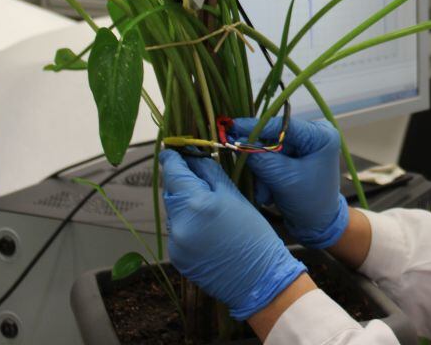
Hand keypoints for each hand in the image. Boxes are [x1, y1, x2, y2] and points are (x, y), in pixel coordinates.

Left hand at [159, 150, 306, 319]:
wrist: (259, 280)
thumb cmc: (253, 235)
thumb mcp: (235, 196)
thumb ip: (210, 174)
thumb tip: (192, 157)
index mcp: (196, 204)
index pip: (174, 173)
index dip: (172, 159)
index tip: (172, 150)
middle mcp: (179, 224)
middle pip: (171, 193)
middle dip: (182, 183)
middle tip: (199, 177)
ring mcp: (175, 244)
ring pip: (175, 212)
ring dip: (185, 205)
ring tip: (210, 209)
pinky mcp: (177, 258)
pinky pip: (178, 232)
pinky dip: (188, 225)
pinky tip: (208, 229)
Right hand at [229, 117, 348, 248]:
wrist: (317, 226)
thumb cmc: (309, 202)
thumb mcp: (283, 180)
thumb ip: (261, 158)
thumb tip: (236, 140)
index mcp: (320, 135)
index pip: (283, 125)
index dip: (256, 126)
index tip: (233, 127)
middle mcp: (313, 135)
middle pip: (273, 138)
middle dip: (260, 160)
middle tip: (252, 176)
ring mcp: (303, 146)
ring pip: (269, 151)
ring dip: (262, 173)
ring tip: (265, 193)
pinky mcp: (293, 157)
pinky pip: (271, 160)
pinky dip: (265, 177)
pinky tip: (268, 193)